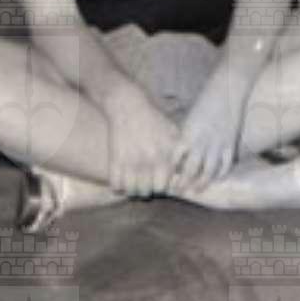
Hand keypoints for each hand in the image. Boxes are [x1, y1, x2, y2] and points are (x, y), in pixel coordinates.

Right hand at [99, 80, 181, 198]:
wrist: (129, 108)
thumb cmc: (154, 120)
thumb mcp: (173, 133)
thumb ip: (180, 152)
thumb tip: (185, 169)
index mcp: (164, 155)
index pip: (164, 186)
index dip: (163, 186)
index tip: (161, 181)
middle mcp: (147, 162)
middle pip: (146, 192)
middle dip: (148, 189)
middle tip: (148, 183)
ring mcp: (129, 163)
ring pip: (131, 191)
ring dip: (133, 189)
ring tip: (136, 182)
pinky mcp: (114, 161)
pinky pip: (115, 185)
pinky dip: (118, 185)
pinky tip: (123, 178)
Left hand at [169, 70, 246, 192]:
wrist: (228, 88)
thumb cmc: (206, 100)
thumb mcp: (190, 118)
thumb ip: (186, 136)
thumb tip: (179, 152)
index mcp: (188, 134)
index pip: (175, 160)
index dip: (170, 172)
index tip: (165, 179)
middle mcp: (202, 142)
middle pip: (191, 170)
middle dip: (184, 183)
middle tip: (179, 190)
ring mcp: (218, 143)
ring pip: (209, 171)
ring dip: (202, 183)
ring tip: (197, 190)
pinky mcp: (231, 142)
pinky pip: (226, 163)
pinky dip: (221, 173)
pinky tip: (217, 177)